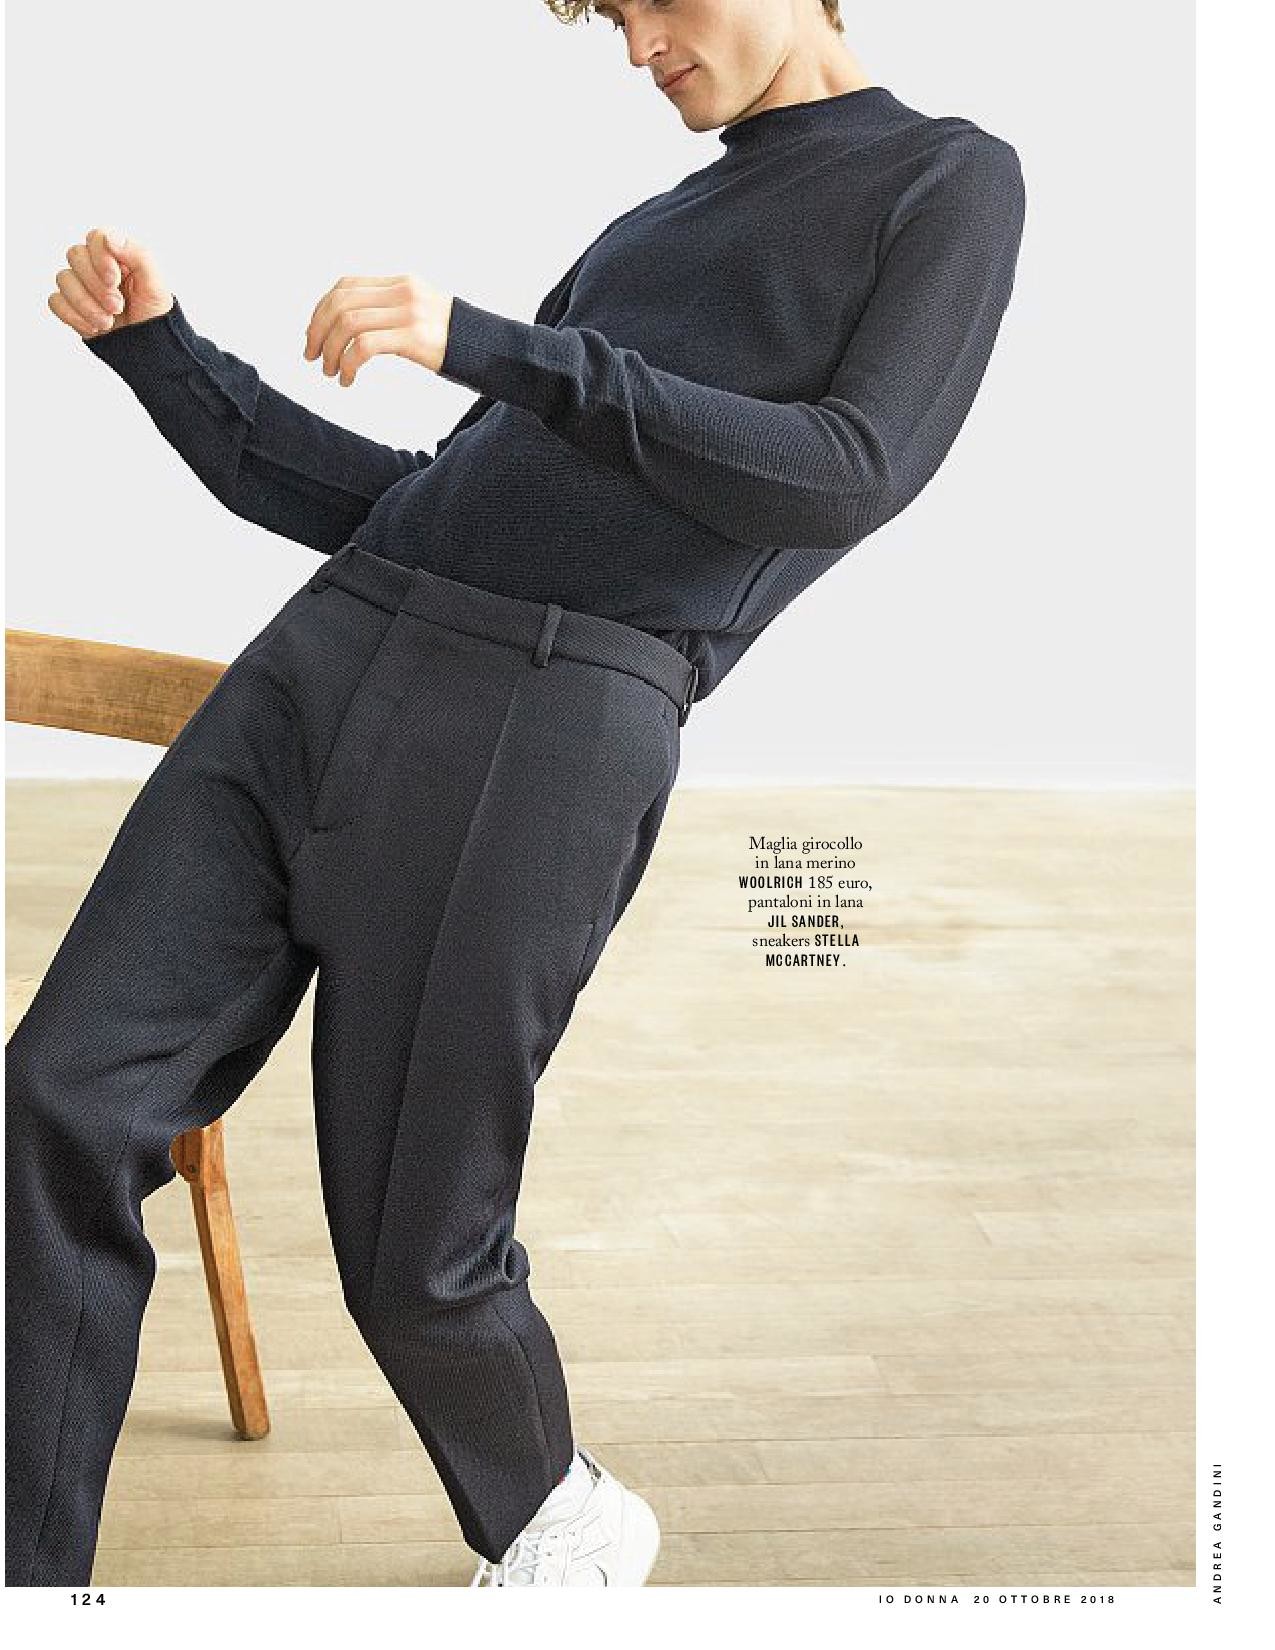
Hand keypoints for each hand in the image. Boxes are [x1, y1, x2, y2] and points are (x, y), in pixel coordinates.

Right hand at [48, 227, 173, 338]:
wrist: (147, 348)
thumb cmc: (153, 314)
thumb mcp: (156, 285)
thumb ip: (138, 255)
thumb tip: (109, 238)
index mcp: (117, 255)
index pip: (95, 238)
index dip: (100, 257)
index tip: (115, 280)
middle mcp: (95, 266)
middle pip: (75, 255)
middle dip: (96, 285)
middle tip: (117, 307)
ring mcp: (81, 285)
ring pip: (64, 279)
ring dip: (86, 304)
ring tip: (108, 322)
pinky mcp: (70, 306)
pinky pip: (55, 301)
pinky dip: (74, 316)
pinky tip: (94, 327)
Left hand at [303, 275, 453, 385]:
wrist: (489, 349)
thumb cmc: (454, 341)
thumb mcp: (419, 314)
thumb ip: (390, 311)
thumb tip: (350, 328)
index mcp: (400, 283)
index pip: (345, 286)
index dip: (320, 310)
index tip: (314, 335)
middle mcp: (402, 292)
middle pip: (340, 303)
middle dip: (317, 331)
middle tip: (312, 357)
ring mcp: (408, 313)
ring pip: (348, 324)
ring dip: (330, 351)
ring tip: (331, 373)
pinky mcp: (413, 337)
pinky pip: (364, 346)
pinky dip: (348, 364)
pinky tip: (349, 380)